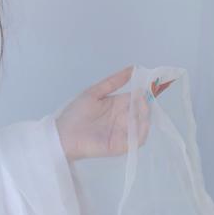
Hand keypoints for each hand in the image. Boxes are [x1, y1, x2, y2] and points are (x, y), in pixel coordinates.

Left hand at [54, 65, 172, 160]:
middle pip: (142, 111)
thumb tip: (132, 68)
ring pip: (142, 124)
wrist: (62, 134)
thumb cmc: (75, 114)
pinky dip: (141, 132)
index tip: (150, 84)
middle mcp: (123, 119)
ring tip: (138, 108)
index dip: (144, 92)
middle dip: (145, 104)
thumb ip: (112, 81)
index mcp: (118, 106)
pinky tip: (136, 122)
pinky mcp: (121, 146)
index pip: (137, 98)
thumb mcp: (94, 93)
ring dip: (143, 116)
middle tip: (141, 98)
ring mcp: (123, 133)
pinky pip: (137, 140)